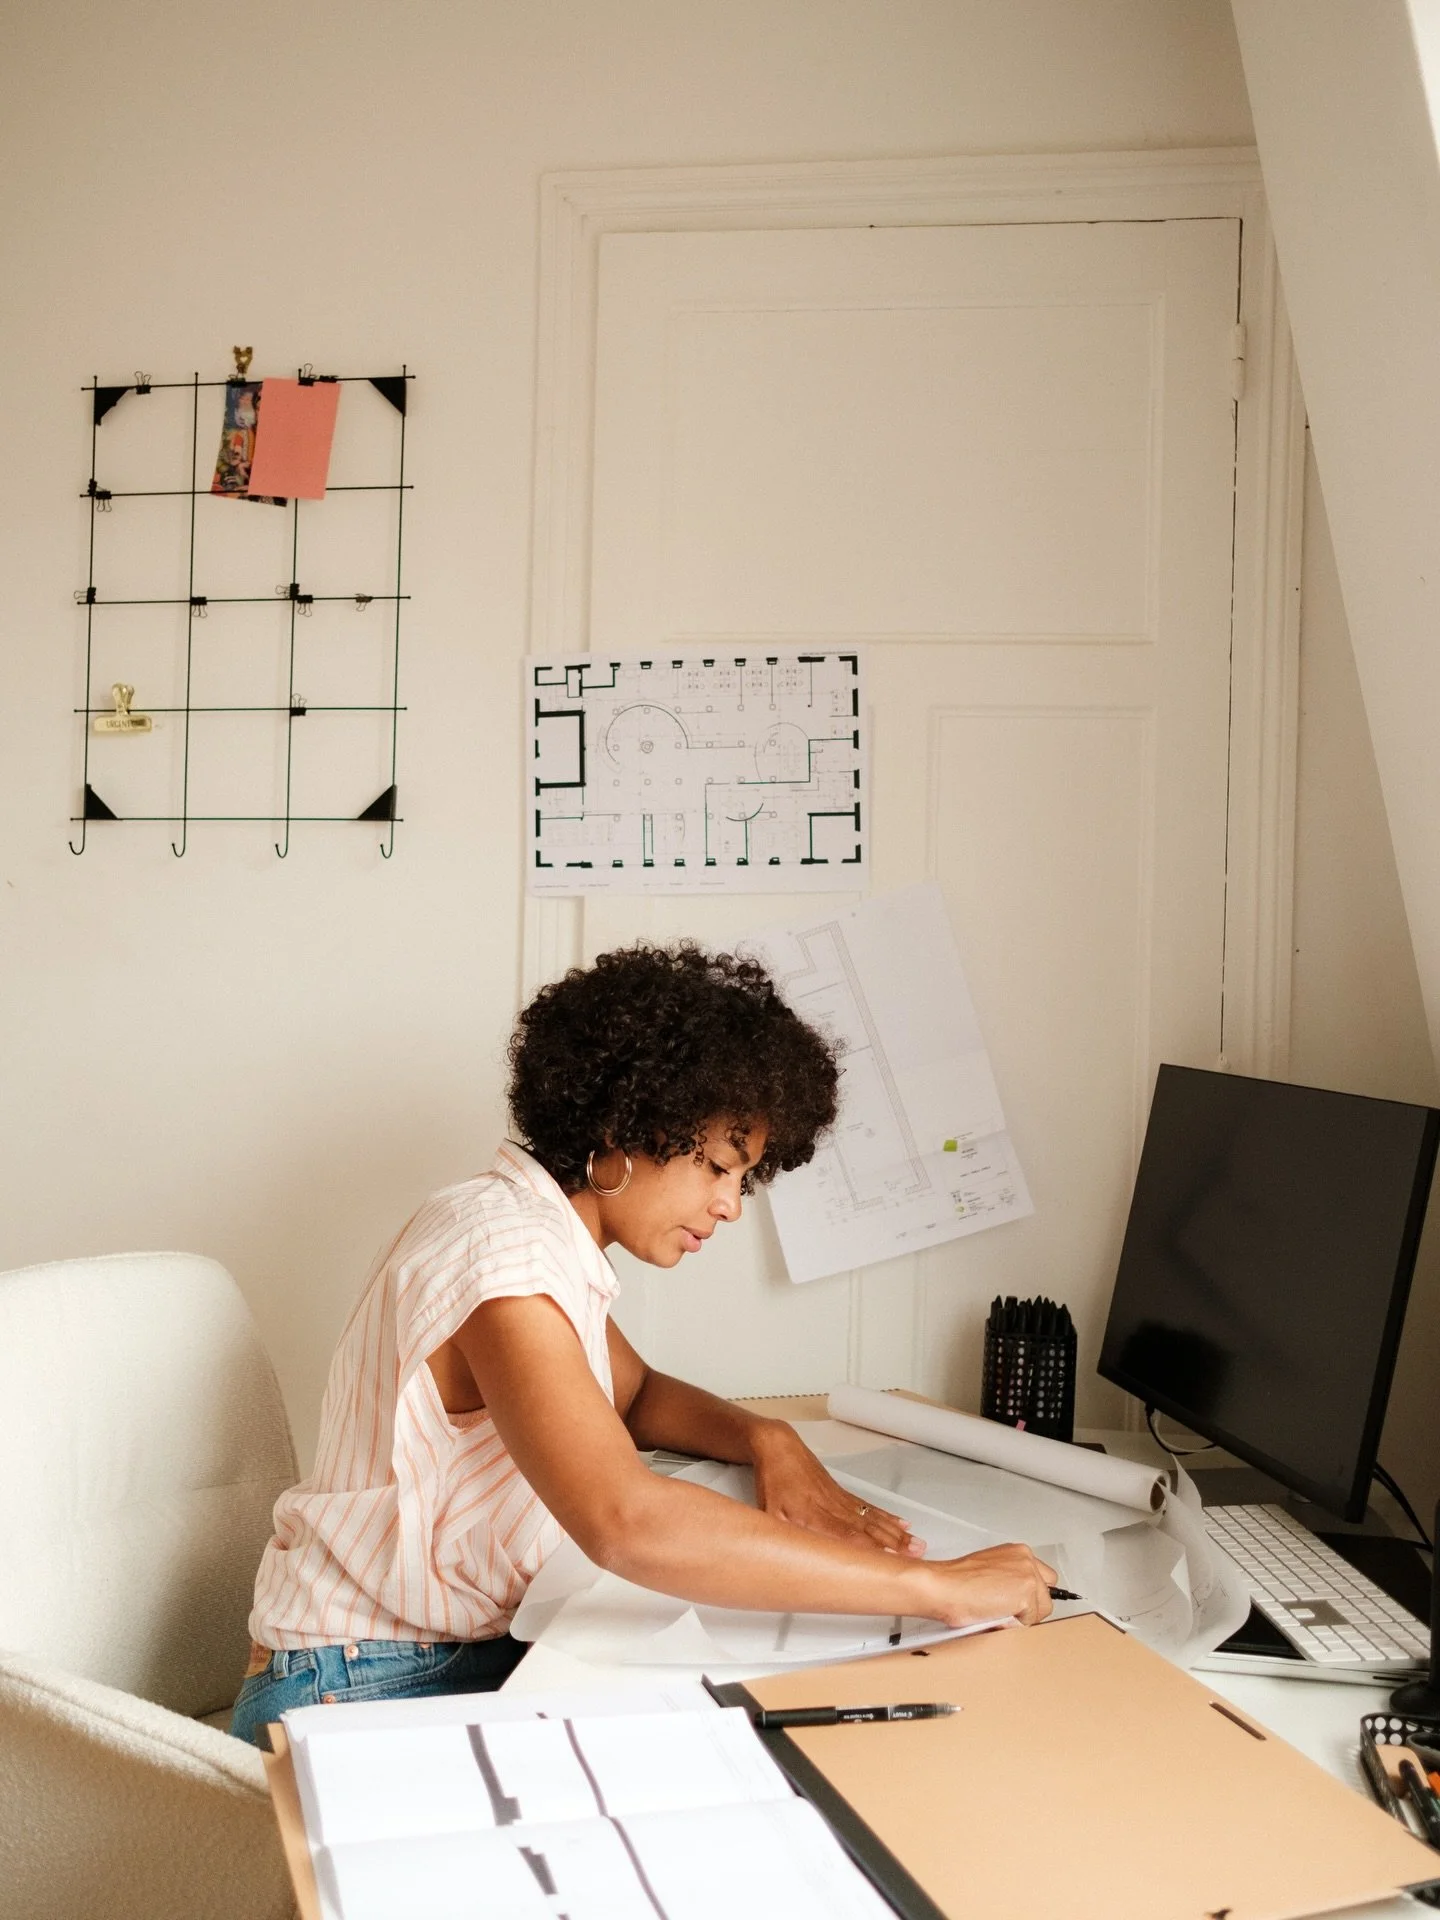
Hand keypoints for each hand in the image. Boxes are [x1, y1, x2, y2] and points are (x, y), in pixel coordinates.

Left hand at [749, 1420, 924, 1555]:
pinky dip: (887, 1517)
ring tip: (916, 1545)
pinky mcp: (843, 1494)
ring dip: (896, 1534)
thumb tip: (791, 1559)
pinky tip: (900, 1524)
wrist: (779, 1448)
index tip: (888, 1558)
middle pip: (867, 1529)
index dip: (868, 1548)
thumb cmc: (774, 1479)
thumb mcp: (769, 1514)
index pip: (845, 1536)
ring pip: (872, 1519)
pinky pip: (869, 1507)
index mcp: (812, 1516)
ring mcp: (840, 1500)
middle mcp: (831, 1508)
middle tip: (916, 1556)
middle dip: (894, 1545)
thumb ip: (783, 1538)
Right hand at [917, 1543, 1055, 1626]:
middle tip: (1007, 1611)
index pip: (1042, 1578)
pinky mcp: (1027, 1594)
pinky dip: (1014, 1625)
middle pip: (1047, 1593)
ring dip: (1022, 1618)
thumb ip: (1008, 1579)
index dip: (1029, 1596)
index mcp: (1017, 1552)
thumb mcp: (990, 1571)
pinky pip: (1030, 1621)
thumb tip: (1018, 1600)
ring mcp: (1028, 1575)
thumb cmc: (957, 1583)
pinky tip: (996, 1616)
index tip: (1017, 1603)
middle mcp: (1026, 1559)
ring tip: (997, 1612)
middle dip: (1032, 1606)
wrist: (944, 1587)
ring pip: (1042, 1610)